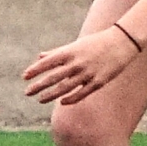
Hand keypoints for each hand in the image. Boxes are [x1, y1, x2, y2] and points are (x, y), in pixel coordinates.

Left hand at [23, 26, 139, 104]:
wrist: (122, 43)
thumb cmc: (96, 43)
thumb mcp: (75, 45)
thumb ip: (57, 52)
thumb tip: (40, 57)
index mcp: (71, 51)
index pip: (48, 62)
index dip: (35, 70)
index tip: (24, 77)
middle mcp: (77, 63)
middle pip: (54, 77)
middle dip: (39, 86)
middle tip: (27, 92)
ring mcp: (88, 73)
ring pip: (65, 88)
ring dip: (51, 95)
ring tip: (40, 100)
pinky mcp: (98, 82)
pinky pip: (81, 94)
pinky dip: (70, 99)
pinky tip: (61, 102)